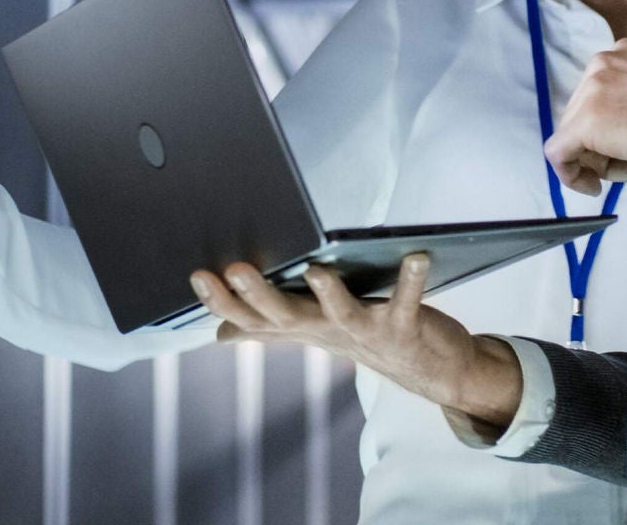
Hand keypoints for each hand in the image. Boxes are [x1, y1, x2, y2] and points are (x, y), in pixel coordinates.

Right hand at [190, 254, 524, 430]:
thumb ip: (269, 327)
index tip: (197, 276)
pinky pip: (408, 301)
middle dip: (259, 295)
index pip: (253, 317)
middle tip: (235, 269)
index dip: (223, 301)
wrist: (429, 370)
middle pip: (287, 317)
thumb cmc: (367, 338)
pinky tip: (417, 256)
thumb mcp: (314, 332)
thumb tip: (220, 332)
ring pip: (342, 314)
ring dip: (329, 294)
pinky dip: (412, 280)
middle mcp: (329, 332)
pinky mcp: (404, 326)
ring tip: (316, 270)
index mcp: (304, 327)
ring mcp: (367, 332)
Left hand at [544, 39, 626, 194]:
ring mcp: (590, 90)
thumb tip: (621, 127)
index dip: (609, 132)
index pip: (597, 99)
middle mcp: (599, 64)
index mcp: (621, 53)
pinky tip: (595, 186)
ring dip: (602, 163)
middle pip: (581, 117)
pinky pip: (558, 153)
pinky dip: (571, 175)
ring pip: (573, 137)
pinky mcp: (585, 121)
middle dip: (604, 150)